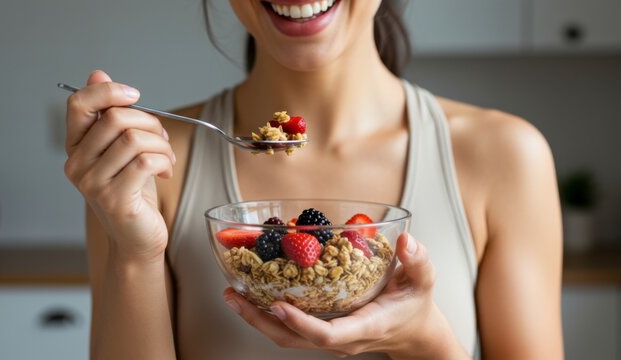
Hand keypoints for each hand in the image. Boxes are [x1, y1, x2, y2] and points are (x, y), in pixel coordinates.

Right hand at [64, 70, 175, 262]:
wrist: (137, 239)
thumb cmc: (133, 193)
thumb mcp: (121, 150)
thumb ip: (108, 115)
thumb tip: (98, 74)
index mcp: (76, 148)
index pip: (78, 104)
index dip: (108, 91)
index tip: (134, 95)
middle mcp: (77, 165)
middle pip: (115, 118)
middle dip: (150, 121)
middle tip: (161, 138)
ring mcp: (93, 184)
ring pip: (134, 138)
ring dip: (161, 143)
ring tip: (167, 157)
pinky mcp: (115, 199)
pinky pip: (146, 161)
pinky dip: (165, 161)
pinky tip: (166, 171)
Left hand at [222, 233, 467, 358]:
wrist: (414, 331)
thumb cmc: (415, 305)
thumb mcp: (424, 281)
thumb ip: (418, 261)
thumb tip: (406, 240)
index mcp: (365, 326)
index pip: (328, 334)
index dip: (301, 323)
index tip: (278, 306)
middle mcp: (342, 338)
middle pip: (295, 340)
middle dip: (261, 321)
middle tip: (235, 297)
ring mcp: (330, 338)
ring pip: (287, 337)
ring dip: (258, 318)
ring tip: (233, 295)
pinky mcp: (323, 330)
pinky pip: (291, 328)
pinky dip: (268, 314)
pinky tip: (254, 293)